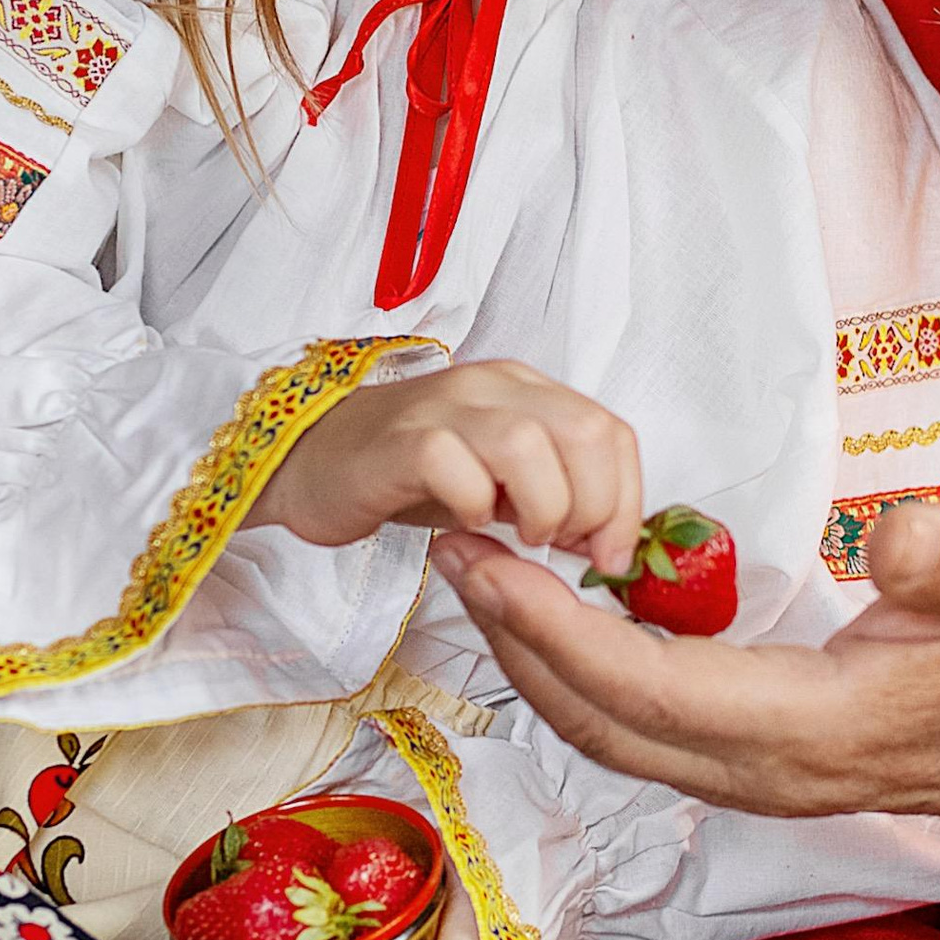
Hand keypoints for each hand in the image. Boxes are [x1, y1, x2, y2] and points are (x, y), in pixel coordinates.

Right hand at [256, 360, 643, 575]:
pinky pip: (454, 465)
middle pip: (584, 433)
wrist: (313, 460)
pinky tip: (464, 525)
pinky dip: (473, 506)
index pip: (610, 432)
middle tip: (562, 548)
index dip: (625, 500)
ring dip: (540, 507)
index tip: (608, 552)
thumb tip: (607, 540)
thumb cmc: (411, 475)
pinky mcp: (399, 442)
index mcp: (527, 391)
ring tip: (519, 539)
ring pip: (527, 444)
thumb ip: (555, 492)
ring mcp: (444, 407)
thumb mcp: (501, 481)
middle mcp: (492, 387)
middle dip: (592, 508)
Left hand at [436, 501, 939, 939]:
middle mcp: (758, 773)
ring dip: (536, 664)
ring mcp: (751, 780)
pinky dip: (580, 678)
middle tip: (452, 554)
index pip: (646, 691)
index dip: (559, 632)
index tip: (492, 564)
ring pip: (609, 738)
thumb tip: (889, 537)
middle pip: (600, 724)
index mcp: (806, 730)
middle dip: (515, 646)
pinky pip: (638, 732)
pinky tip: (556, 615)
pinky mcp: (752, 766)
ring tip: (480, 578)